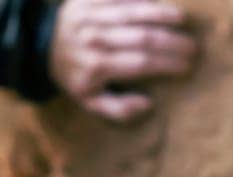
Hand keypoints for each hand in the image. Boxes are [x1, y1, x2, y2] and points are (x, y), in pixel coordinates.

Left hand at [49, 0, 197, 122]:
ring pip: (133, 13)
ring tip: (181, 19)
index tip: (186, 66)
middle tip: (192, 46)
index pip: (141, 63)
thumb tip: (148, 104)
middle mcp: (95, 39)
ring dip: (161, 14)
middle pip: (142, 38)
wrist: (40, 46)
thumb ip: (119, 109)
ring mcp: (91, 16)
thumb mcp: (89, 102)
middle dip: (171, 42)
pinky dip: (141, 0)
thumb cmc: (73, 76)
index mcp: (97, 66)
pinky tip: (158, 4)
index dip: (167, 64)